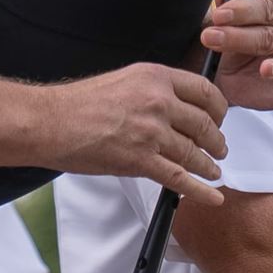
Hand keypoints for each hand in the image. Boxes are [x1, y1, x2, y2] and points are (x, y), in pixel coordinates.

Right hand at [36, 63, 229, 203]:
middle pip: (205, 124)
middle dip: (217, 140)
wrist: (51, 122)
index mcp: (155, 77)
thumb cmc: (78, 103)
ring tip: (213, 170)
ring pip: (194, 152)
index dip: (219, 109)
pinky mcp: (140, 160)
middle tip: (220, 148)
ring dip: (208, 165)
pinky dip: (200, 190)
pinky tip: (212, 194)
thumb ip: (153, 90)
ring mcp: (151, 132)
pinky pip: (180, 178)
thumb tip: (174, 105)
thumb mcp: (125, 80)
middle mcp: (158, 102)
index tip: (221, 118)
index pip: (205, 91)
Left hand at [196, 0, 272, 115]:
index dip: (242, 10)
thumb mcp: (230, 23)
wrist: (231, 76)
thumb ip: (228, 5)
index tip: (218, 14)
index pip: (267, 7)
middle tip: (211, 38)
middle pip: (270, 35)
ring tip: (264, 70)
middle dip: (238, 37)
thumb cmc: (238, 44)